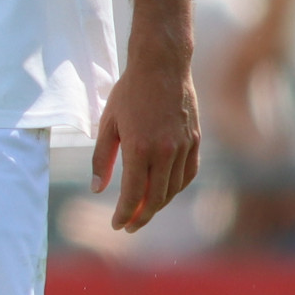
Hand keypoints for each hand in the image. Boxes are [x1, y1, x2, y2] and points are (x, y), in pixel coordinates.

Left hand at [92, 46, 200, 234]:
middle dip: (141, 217)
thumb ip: (101, 159)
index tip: (116, 225)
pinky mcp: (196, 141)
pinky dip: (176, 188)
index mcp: (139, 148)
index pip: (133, 194)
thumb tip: (98, 190)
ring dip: (158, 205)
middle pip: (156, 198)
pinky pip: (188, 174)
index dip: (124, 214)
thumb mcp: (107, 125)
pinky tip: (164, 193)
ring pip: (174, 189)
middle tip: (129, 226)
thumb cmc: (129, 94)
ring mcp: (184, 147)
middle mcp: (165, 152)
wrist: (162, 68)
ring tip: (143, 212)